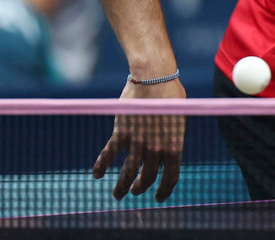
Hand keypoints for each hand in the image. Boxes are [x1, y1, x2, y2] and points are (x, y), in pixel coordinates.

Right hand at [92, 78, 185, 201]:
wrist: (155, 77)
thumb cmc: (170, 94)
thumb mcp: (178, 119)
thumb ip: (172, 137)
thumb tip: (168, 151)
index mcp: (174, 145)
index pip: (171, 177)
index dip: (164, 191)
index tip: (158, 198)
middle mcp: (157, 148)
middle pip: (147, 178)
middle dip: (140, 188)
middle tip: (134, 191)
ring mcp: (138, 142)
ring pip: (127, 173)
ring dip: (121, 187)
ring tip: (117, 194)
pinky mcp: (121, 133)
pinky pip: (109, 154)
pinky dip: (101, 166)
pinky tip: (96, 174)